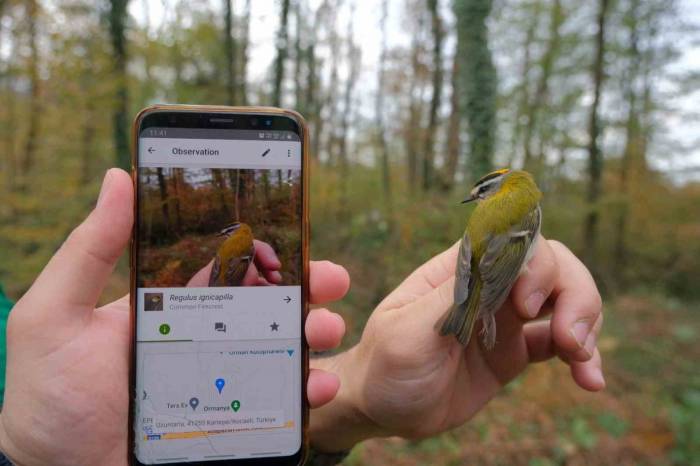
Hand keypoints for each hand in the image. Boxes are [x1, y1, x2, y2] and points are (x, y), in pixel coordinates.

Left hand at [0, 169, 349, 465]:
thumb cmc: (51, 398)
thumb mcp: (56, 316)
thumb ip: (88, 251)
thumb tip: (119, 179)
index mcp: (172, 307)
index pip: (228, 271)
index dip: (265, 253)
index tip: (292, 241)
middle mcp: (205, 339)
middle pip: (269, 305)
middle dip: (307, 288)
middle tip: (331, 279)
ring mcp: (224, 380)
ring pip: (285, 347)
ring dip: (316, 331)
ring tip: (327, 328)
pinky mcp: (237, 419)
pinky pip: (283, 400)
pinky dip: (312, 388)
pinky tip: (320, 383)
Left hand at [310, 237, 603, 450]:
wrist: (384, 409)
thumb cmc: (385, 365)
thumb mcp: (407, 332)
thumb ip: (452, 297)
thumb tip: (494, 255)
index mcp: (459, 270)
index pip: (513, 241)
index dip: (535, 264)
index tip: (526, 307)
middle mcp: (487, 285)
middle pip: (551, 263)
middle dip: (574, 293)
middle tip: (570, 339)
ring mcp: (505, 316)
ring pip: (565, 297)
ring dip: (586, 321)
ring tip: (582, 360)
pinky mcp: (515, 350)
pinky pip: (561, 342)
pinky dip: (583, 355)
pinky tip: (589, 379)